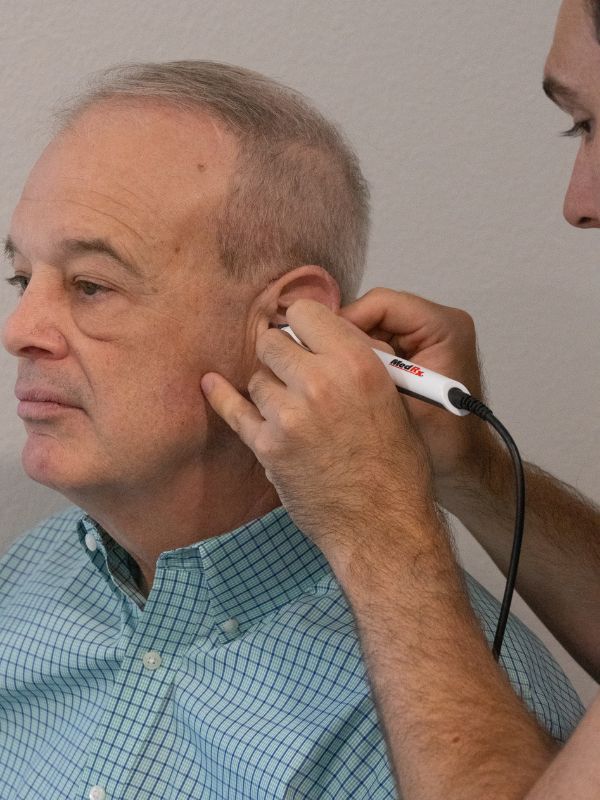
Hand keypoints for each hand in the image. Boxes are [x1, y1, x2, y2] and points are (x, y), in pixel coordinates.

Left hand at [201, 299, 436, 558]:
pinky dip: (222, 396)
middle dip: (282, 355)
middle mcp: (319, 382)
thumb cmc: (395, 464)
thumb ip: (356, 360)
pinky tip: (211, 384)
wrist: (383, 524)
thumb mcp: (391, 397)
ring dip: (271, 389)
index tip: (302, 336)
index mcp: (356, 363)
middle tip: (295, 374)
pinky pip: (234, 410)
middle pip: (272, 342)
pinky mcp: (268, 446)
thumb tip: (323, 336)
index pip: (304, 312)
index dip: (302, 324)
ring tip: (295, 412)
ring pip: (257, 379)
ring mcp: (288, 415)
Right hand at [340, 288, 503, 504]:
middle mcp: (437, 321)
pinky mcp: (417, 347)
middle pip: (374, 311)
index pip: (379, 303)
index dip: (345, 324)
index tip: (322, 351)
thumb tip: (325, 347)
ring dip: (353, 350)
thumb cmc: (443, 442)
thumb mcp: (399, 406)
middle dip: (346, 339)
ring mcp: (428, 333)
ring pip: (372, 326)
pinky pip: (378, 341)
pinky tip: (352, 382)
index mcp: (443, 326)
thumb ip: (368, 373)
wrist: (464, 463)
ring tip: (337, 378)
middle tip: (325, 367)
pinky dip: (363, 359)